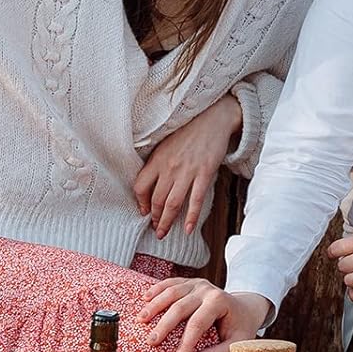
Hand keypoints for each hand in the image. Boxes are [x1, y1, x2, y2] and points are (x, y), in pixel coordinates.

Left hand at [133, 95, 242, 239]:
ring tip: (165, 233)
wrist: (212, 118)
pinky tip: (189, 229)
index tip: (144, 212)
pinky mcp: (205, 174)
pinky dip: (192, 217)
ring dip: (167, 222)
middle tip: (156, 230)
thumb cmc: (189, 130)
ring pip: (173, 204)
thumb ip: (158, 162)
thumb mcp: (165, 144)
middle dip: (155, 218)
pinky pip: (196, 200)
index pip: (140, 187)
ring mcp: (187, 171)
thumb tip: (152, 182)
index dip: (141, 203)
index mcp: (157, 159)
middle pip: (157, 200)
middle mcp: (169, 167)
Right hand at [138, 277, 270, 351]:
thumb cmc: (240, 327)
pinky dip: (156, 289)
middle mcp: (207, 290)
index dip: (186, 342)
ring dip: (155, 305)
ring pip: (172, 292)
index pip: (198, 324)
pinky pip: (170, 283)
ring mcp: (197, 284)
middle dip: (164, 325)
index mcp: (220, 302)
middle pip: (180, 307)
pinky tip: (144, 298)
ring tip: (141, 320)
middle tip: (151, 342)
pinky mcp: (189, 282)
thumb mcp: (238, 342)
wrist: (246, 307)